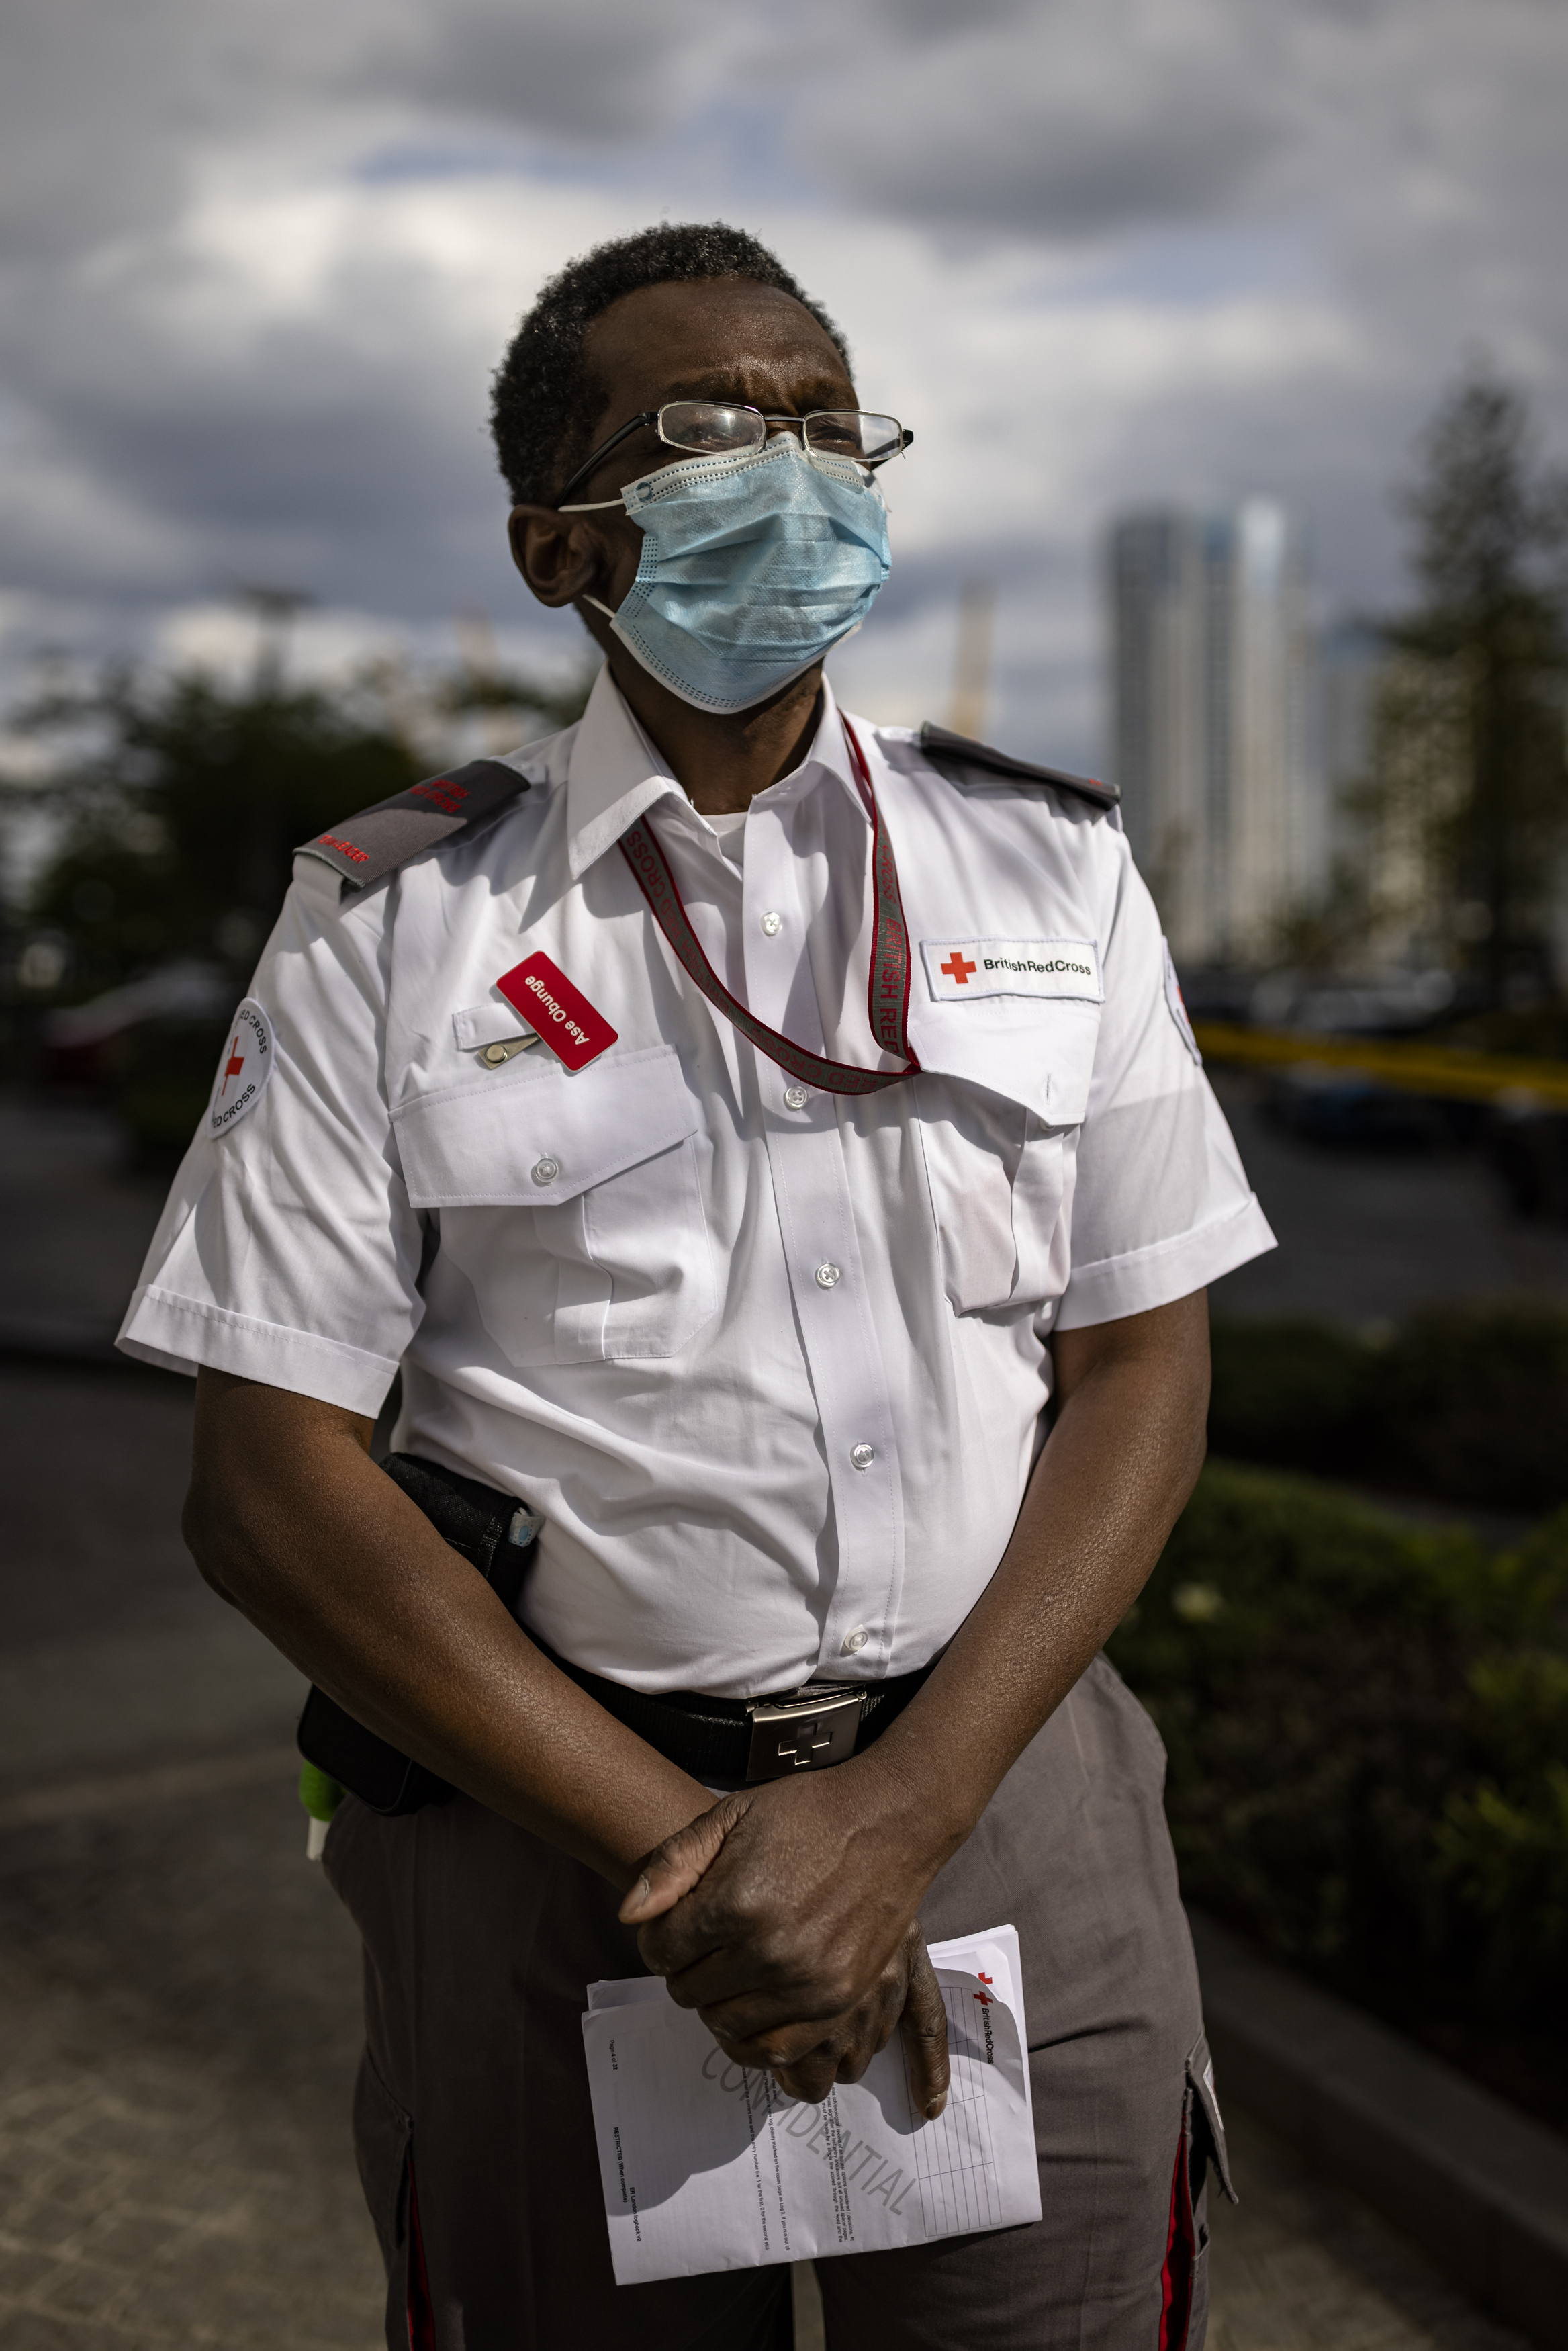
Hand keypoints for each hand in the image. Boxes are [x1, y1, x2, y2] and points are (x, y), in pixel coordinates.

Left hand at [619, 1755, 960, 2113]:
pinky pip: (779, 2049)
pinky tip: (757, 2005)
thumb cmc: (808, 1812)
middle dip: (687, 1968)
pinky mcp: (840, 1999)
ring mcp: (807, 1982)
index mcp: (734, 1902)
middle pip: (689, 1992)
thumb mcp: (731, 1816)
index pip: (660, 1951)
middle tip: (708, 1943)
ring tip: (733, 1969)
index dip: (659, 1936)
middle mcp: (769, 1951)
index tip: (677, 1922)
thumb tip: (628, 1915)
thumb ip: (673, 1864)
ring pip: (727, 2026)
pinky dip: (757, 2036)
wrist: (891, 1821)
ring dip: (719, 2002)